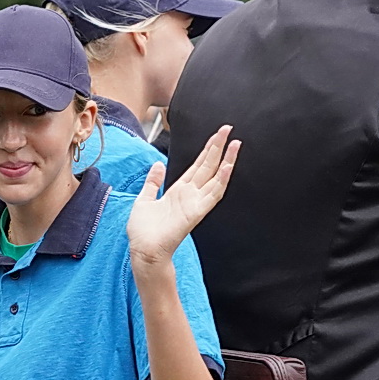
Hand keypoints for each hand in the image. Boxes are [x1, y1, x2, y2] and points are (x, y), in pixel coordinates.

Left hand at [126, 126, 238, 267]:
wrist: (144, 251)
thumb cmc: (143, 231)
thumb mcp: (144, 199)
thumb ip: (153, 182)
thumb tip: (158, 164)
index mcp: (178, 191)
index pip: (198, 166)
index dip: (207, 150)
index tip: (217, 135)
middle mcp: (189, 195)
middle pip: (208, 166)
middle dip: (218, 147)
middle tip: (228, 129)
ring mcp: (195, 203)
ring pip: (215, 178)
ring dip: (226, 160)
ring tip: (235, 143)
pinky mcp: (196, 213)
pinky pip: (212, 195)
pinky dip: (220, 181)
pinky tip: (227, 167)